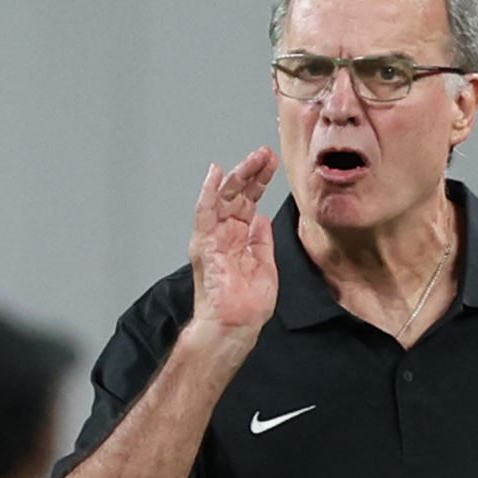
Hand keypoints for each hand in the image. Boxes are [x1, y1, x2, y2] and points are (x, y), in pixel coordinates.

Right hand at [187, 148, 278, 340]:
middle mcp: (224, 234)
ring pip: (224, 198)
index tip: (272, 165)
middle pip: (237, 195)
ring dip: (239, 175)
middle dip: (252, 173)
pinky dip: (209, 192)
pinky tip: (216, 173)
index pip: (249, 203)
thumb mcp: (265, 265)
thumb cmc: (248, 304)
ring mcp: (213, 237)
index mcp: (238, 239)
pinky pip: (204, 213)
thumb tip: (261, 218)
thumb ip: (262, 241)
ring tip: (255, 158)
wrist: (236, 324)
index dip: (260, 182)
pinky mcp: (205, 244)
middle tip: (266, 154)